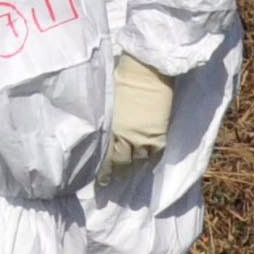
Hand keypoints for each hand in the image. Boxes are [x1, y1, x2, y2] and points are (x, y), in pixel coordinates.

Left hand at [100, 54, 175, 178]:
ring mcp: (142, 139)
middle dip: (114, 174)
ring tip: (126, 173)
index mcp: (107, 128)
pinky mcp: (158, 136)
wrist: (145, 71)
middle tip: (109, 183)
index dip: (102, 172)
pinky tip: (145, 162)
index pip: (104, 158)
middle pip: (120, 163)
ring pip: (137, 161)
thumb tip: (95, 130)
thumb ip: (100, 119)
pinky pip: (154, 155)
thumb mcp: (103, 101)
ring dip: (131, 167)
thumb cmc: (119, 77)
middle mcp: (124, 138)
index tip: (98, 182)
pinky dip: (149, 159)